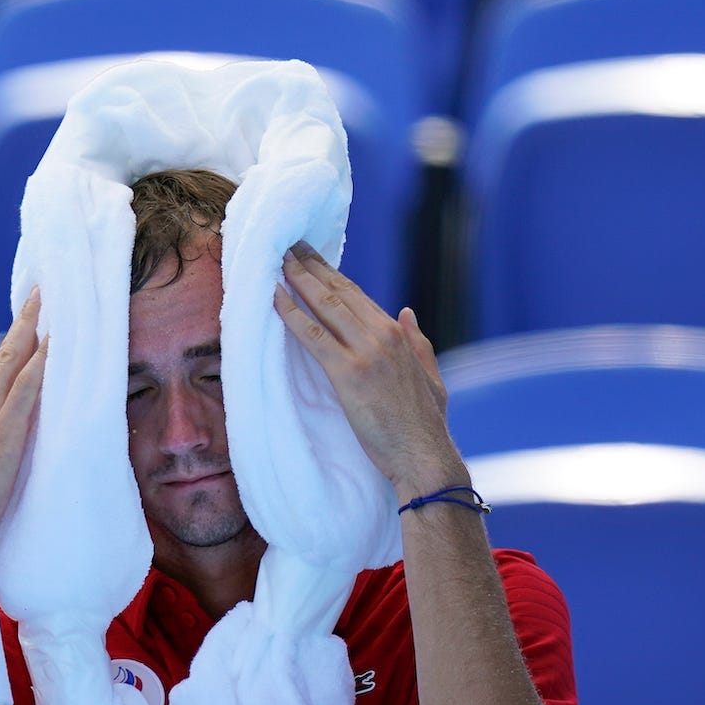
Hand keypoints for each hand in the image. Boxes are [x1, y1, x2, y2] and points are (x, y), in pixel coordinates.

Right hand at [0, 289, 47, 582]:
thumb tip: (17, 435)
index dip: (17, 335)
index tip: (33, 308)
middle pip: (7, 351)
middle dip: (27, 316)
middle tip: (47, 285)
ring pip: (17, 359)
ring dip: (37, 327)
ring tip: (57, 299)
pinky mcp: (3, 430)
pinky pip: (27, 385)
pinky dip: (41, 359)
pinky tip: (56, 340)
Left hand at [273, 243, 464, 496]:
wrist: (424, 457)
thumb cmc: (425, 426)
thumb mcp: (430, 376)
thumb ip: (417, 342)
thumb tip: (407, 312)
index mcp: (397, 335)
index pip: (357, 296)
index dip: (332, 275)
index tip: (313, 258)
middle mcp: (382, 335)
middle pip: (339, 292)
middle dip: (312, 267)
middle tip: (288, 246)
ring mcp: (366, 352)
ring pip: (325, 306)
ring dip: (298, 280)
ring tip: (277, 261)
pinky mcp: (349, 374)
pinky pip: (313, 336)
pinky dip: (291, 314)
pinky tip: (275, 298)